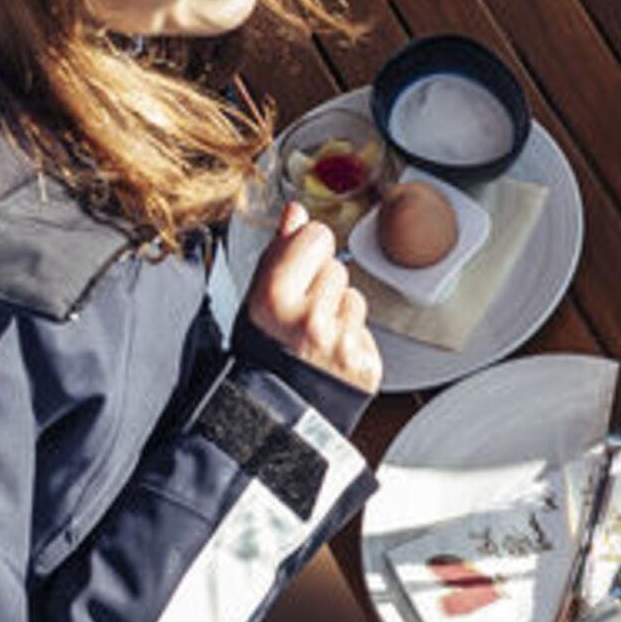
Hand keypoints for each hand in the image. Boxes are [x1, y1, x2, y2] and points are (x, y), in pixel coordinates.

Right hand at [243, 202, 380, 393]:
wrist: (276, 410)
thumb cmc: (262, 349)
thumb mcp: (255, 297)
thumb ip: (278, 251)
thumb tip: (296, 211)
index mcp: (275, 296)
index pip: (316, 235)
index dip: (306, 250)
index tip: (296, 269)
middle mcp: (309, 318)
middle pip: (337, 266)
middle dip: (321, 284)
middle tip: (301, 312)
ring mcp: (339, 341)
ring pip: (354, 296)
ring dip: (338, 311)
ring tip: (314, 334)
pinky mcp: (363, 361)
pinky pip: (365, 327)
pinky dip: (350, 336)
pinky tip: (329, 351)